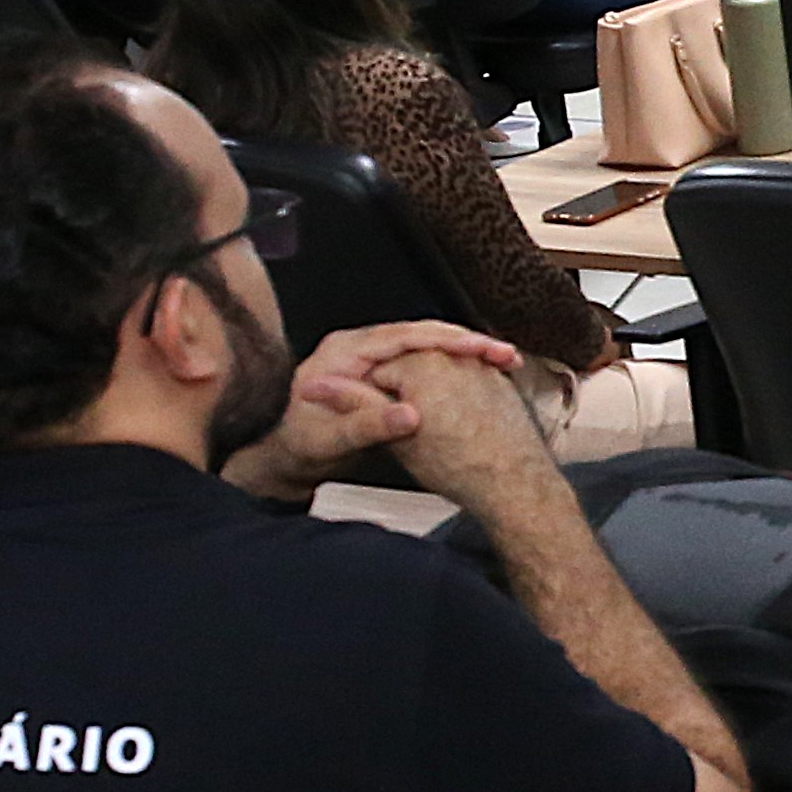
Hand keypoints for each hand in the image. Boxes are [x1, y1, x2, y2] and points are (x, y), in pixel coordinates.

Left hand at [223, 319, 520, 495]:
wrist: (285, 457)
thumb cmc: (299, 447)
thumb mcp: (329, 441)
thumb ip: (366, 426)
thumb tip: (411, 415)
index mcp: (344, 352)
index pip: (404, 336)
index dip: (448, 342)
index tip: (483, 350)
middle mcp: (358, 346)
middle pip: (422, 334)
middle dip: (468, 342)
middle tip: (506, 355)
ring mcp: (371, 357)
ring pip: (427, 344)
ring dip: (467, 352)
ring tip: (504, 361)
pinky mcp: (382, 370)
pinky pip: (424, 358)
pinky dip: (455, 362)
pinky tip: (482, 371)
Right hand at [364, 335, 558, 514]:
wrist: (513, 483)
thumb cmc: (457, 466)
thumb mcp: (395, 438)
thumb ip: (355, 404)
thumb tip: (316, 388)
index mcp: (420, 364)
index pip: (376, 371)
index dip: (368, 398)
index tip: (369, 419)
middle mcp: (452, 357)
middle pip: (409, 367)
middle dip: (400, 393)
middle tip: (404, 428)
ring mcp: (478, 366)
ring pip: (439, 372)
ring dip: (429, 394)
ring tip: (431, 430)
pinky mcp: (499, 380)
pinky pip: (466, 379)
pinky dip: (456, 396)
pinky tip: (454, 424)